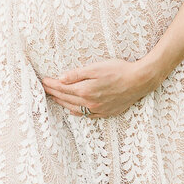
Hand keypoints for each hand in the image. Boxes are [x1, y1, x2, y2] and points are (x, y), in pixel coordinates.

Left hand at [41, 56, 158, 118]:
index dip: (52, 84)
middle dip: (54, 93)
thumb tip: (61, 79)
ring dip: (63, 103)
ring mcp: (98, 110)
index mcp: (86, 90)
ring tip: (54, 98)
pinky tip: (72, 110)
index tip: (44, 81)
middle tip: (45, 89)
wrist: (139, 81)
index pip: (63, 88)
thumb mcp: (96, 67)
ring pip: (74, 108)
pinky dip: (76, 112)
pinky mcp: (106, 112)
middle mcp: (90, 103)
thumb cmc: (119, 70)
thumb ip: (77, 74)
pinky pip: (87, 115)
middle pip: (66, 99)